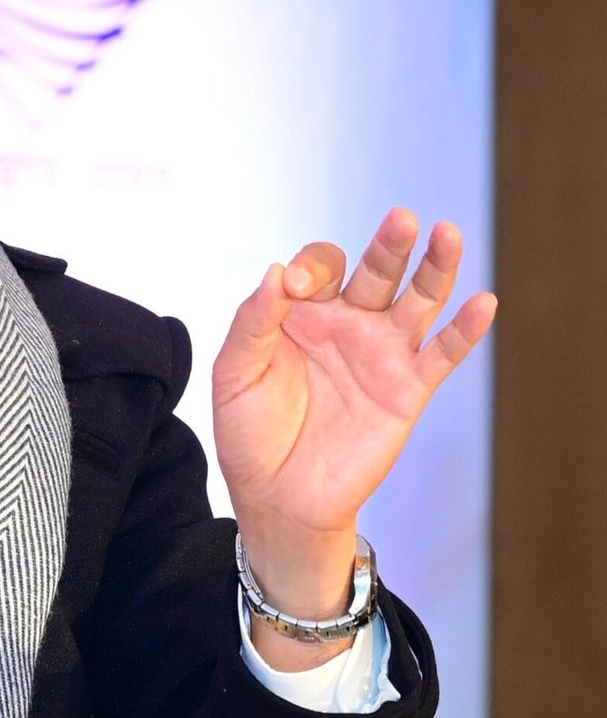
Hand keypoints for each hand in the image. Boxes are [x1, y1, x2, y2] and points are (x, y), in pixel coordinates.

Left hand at [212, 208, 494, 627]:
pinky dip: (466, 330)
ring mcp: (381, 355)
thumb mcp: (234, 375)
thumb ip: (252, 323)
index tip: (293, 288)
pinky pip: (443, 355)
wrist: (277, 498)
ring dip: (436, 268)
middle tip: (401, 219)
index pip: (321, 267)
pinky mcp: (408, 390)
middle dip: (389, 245)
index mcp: (302, 314)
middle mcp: (347, 325)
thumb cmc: (250, 435)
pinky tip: (483, 303)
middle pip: (377, 270)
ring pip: (418, 301)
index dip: (312, 268)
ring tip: (448, 234)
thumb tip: (275, 272)